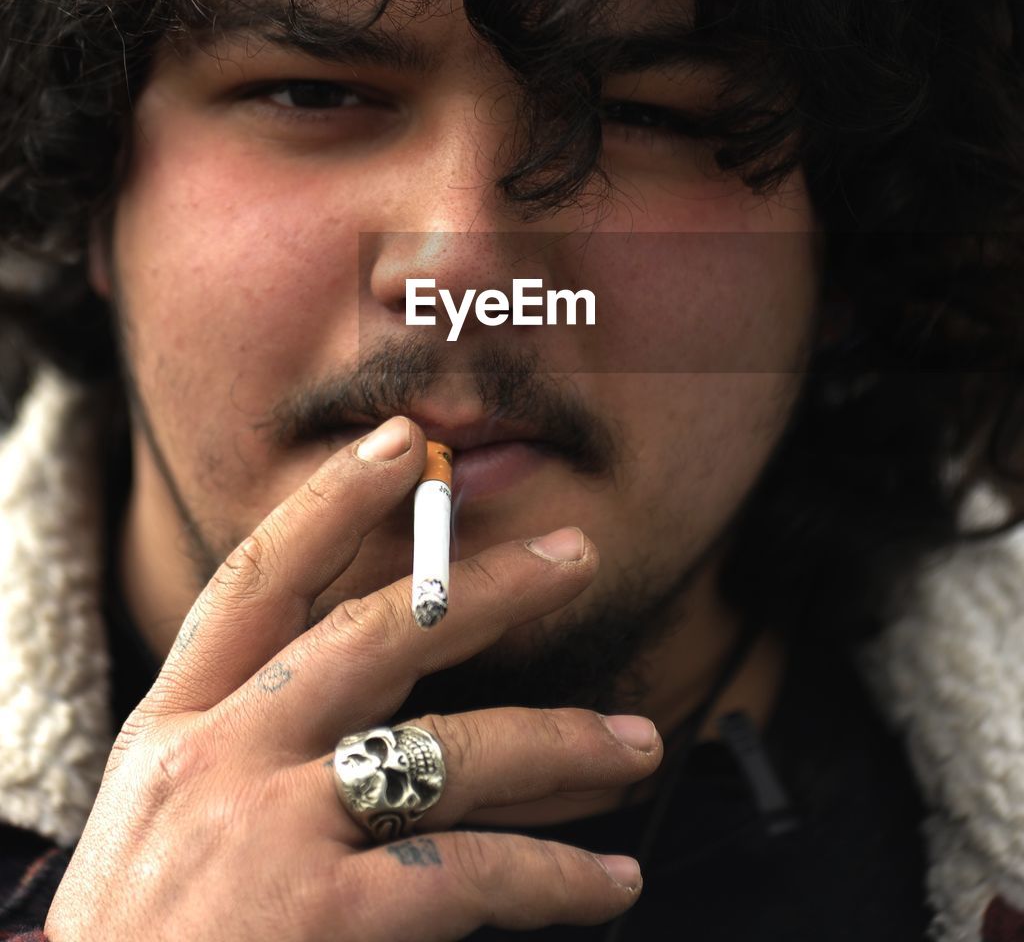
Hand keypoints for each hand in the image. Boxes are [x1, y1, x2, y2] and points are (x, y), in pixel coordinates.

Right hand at [45, 417, 661, 940]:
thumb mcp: (160, 824)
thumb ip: (247, 749)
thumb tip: (382, 707)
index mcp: (173, 730)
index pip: (258, 582)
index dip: (334, 499)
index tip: (404, 446)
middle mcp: (219, 760)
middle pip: (377, 637)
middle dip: (491, 590)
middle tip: (574, 555)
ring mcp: (269, 834)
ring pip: (449, 750)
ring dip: (560, 742)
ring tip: (633, 743)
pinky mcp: (322, 919)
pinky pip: (472, 873)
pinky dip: (555, 876)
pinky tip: (605, 878)